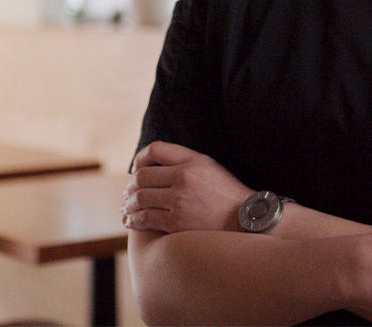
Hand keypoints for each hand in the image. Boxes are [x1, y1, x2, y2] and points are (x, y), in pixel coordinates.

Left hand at [123, 141, 252, 232]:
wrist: (245, 219)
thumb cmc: (226, 193)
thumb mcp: (210, 166)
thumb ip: (184, 161)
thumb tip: (152, 164)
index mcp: (192, 160)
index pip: (155, 149)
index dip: (139, 158)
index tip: (135, 169)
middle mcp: (184, 177)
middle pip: (141, 177)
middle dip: (130, 186)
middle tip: (127, 194)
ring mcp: (180, 201)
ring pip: (140, 199)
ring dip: (128, 205)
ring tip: (126, 209)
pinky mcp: (178, 223)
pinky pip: (146, 219)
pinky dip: (134, 220)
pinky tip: (132, 222)